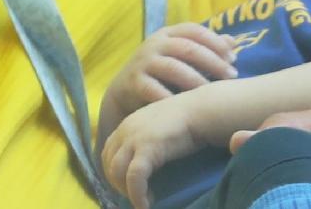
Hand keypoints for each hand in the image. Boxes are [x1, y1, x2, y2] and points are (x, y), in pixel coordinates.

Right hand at [98, 21, 237, 141]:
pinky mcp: (135, 83)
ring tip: (213, 93)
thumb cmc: (160, 74)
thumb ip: (203, 49)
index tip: (233, 58)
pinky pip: (158, 91)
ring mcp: (143, 63)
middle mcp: (154, 44)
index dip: (214, 41)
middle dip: (212, 62)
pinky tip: (190, 109)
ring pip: (174, 68)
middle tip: (231, 76)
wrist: (124, 93)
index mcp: (166, 34)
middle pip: (187, 48)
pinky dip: (175, 99)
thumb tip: (232, 42)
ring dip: (197, 80)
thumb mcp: (179, 57)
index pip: (193, 30)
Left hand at [103, 92, 206, 208]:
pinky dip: (138, 195)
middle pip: (108, 164)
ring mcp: (134, 138)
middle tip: (139, 196)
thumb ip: (148, 142)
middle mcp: (125, 130)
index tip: (130, 187)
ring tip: (145, 202)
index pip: (108, 154)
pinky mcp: (147, 148)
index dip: (115, 174)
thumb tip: (148, 164)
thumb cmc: (187, 122)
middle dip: (119, 185)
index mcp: (127, 126)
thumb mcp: (158, 130)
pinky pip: (135, 177)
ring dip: (127, 192)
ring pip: (116, 173)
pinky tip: (146, 206)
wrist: (201, 110)